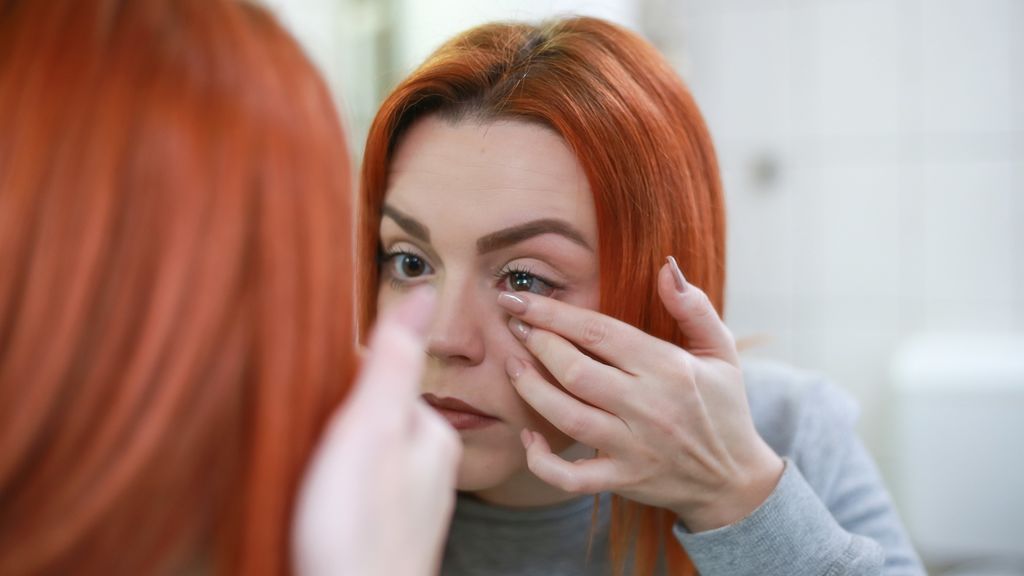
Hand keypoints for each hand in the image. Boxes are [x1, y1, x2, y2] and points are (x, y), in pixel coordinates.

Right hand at [293, 287, 461, 575]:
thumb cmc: (358, 526)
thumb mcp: (370, 428)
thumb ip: (393, 363)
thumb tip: (426, 292)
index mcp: (431, 433)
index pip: (387, 379)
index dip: (343, 383)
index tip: (313, 398)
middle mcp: (431, 466)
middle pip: (378, 417)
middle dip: (341, 419)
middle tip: (309, 438)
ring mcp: (409, 502)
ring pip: (370, 455)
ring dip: (337, 454)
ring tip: (311, 470)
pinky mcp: (385, 531)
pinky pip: (362, 490)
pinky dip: (339, 487)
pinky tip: (321, 501)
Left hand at [499, 257, 782, 532]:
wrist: (735, 479)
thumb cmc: (723, 407)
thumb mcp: (721, 351)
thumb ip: (693, 307)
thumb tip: (666, 266)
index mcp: (668, 368)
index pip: (599, 332)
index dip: (554, 313)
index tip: (520, 299)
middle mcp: (648, 406)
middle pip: (576, 371)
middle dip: (537, 344)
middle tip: (513, 324)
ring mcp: (634, 447)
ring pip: (568, 417)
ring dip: (531, 390)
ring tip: (511, 366)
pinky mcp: (623, 479)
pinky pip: (572, 476)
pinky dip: (542, 461)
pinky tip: (528, 438)